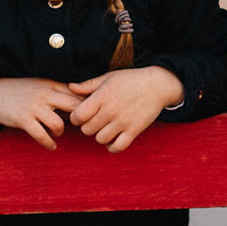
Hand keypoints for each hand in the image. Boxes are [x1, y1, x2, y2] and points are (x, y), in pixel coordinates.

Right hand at [0, 77, 82, 149]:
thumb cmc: (20, 91)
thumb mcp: (41, 85)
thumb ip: (59, 92)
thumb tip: (82, 102)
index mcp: (51, 85)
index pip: (77, 94)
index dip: (88, 107)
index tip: (90, 116)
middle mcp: (45, 94)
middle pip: (74, 107)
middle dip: (80, 120)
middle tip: (79, 128)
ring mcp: (34, 107)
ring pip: (58, 124)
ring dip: (61, 132)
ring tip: (58, 133)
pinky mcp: (23, 119)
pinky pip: (41, 135)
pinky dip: (49, 144)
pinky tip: (51, 146)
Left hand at [67, 66, 185, 152]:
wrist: (157, 85)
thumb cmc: (130, 80)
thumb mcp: (108, 78)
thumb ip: (88, 85)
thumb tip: (70, 87)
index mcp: (102, 96)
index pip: (78, 116)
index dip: (76, 117)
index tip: (82, 115)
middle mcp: (111, 110)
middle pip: (87, 130)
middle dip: (88, 126)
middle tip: (95, 121)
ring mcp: (123, 122)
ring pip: (100, 139)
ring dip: (100, 136)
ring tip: (105, 128)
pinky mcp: (134, 131)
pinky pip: (117, 147)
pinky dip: (112, 146)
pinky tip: (113, 138)